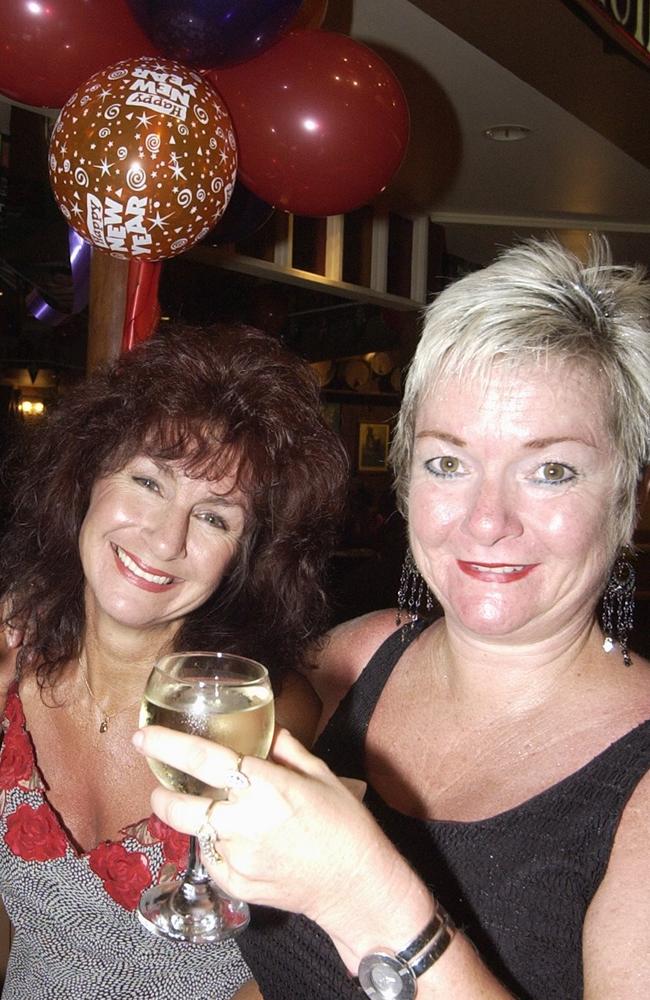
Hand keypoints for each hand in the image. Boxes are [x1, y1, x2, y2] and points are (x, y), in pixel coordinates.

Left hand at [132, 726, 425, 963]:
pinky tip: (233, 840)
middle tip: (157, 781)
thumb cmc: (346, 825)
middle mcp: (245, 822)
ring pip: (195, 831)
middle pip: (181, 805)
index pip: (204, 759)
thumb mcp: (322, 775)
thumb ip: (288, 750)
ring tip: (197, 807)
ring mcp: (237, 858)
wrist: (358, 886)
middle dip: (160, 791)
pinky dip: (215, 845)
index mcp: (267, 786)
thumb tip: (267, 731)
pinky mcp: (236, 885)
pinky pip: (212, 858)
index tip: (144, 736)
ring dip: (191, 817)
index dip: (168, 745)